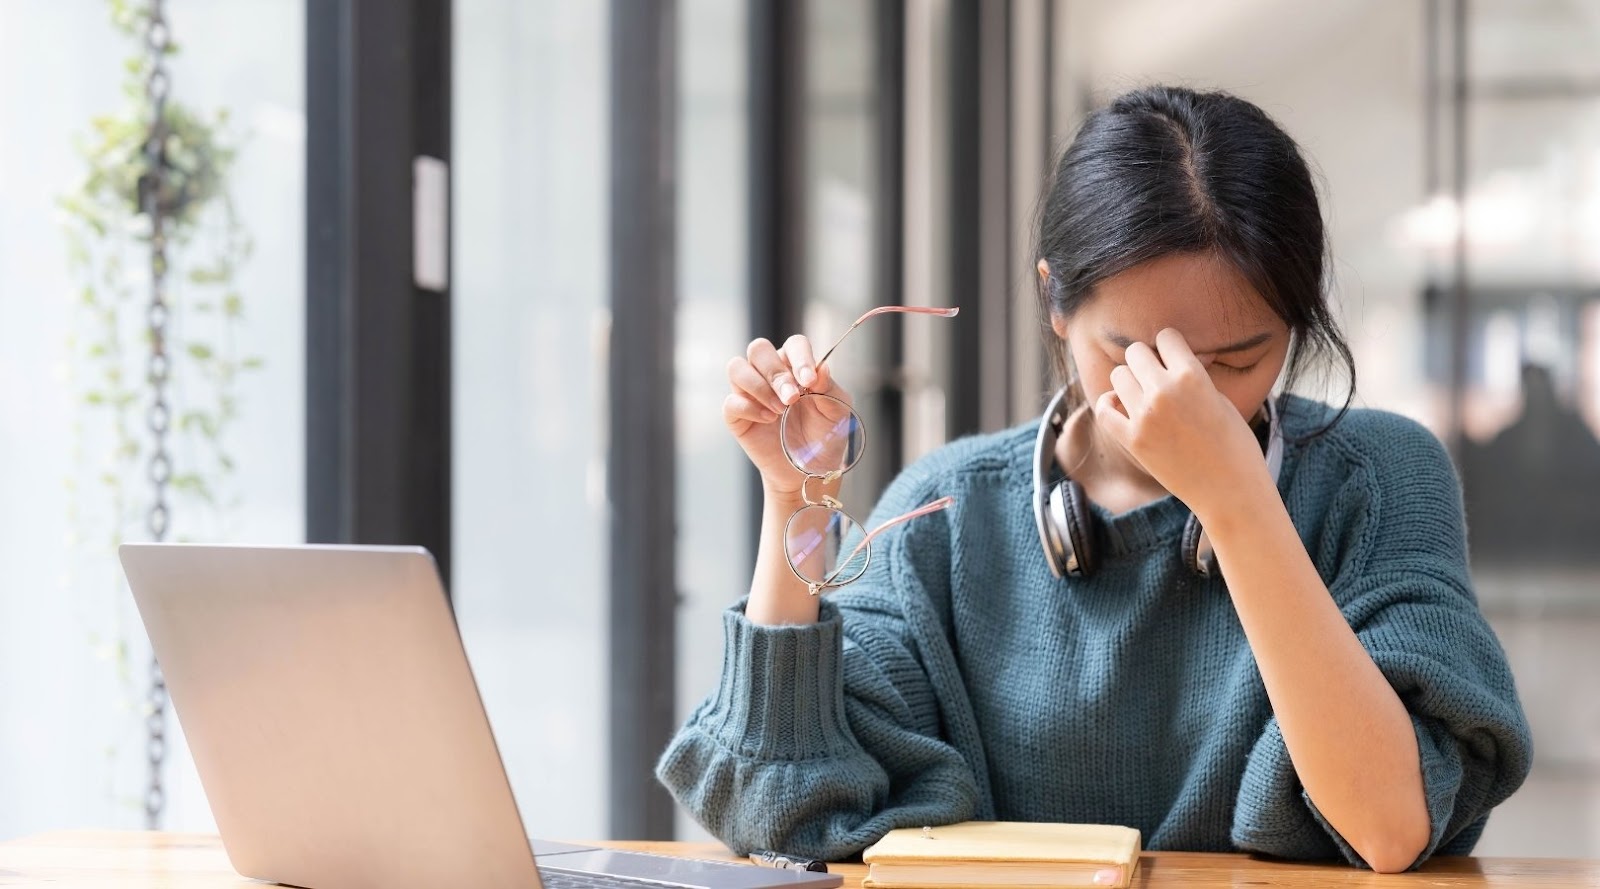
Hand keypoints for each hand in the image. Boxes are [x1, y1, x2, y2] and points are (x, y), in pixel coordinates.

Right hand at [724, 335, 853, 498]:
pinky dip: (750, 408)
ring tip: (780, 410)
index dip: (800, 357)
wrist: (809, 471)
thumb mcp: (837, 412)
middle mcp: (770, 374)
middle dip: (776, 372)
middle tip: (792, 398)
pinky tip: (768, 420)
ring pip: (737, 367)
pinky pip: (731, 401)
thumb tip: (821, 367)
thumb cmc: (823, 437)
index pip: (794, 344)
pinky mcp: (736, 415)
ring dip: (759, 387)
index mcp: (796, 366)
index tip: (810, 380)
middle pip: (759, 349)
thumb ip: (830, 388)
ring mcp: (750, 393)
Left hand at [1092, 328, 1271, 518]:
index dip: (1171, 346)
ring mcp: (1144, 416)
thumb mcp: (1222, 400)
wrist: (1230, 491)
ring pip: (1118, 375)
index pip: (1166, 337)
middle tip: (1157, 377)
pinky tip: (1121, 407)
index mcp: (1192, 376)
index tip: (1174, 359)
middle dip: (1146, 360)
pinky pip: (1103, 409)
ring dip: (1129, 381)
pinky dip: (1109, 404)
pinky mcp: (1131, 440)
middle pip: (1136, 352)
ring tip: (1142, 394)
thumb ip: (1196, 377)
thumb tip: (1185, 356)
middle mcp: (1164, 391)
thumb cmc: (1235, 445)